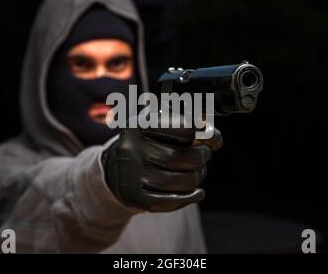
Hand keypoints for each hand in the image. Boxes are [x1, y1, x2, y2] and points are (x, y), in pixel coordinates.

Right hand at [103, 115, 222, 211]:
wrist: (114, 170)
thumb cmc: (145, 144)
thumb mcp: (156, 126)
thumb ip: (183, 125)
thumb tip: (212, 136)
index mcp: (137, 125)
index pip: (179, 128)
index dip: (202, 133)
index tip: (213, 138)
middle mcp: (130, 149)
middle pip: (178, 157)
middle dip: (200, 157)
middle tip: (205, 155)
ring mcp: (130, 176)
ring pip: (178, 181)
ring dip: (197, 177)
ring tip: (199, 172)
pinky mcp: (135, 198)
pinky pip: (171, 201)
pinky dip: (190, 197)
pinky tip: (197, 192)